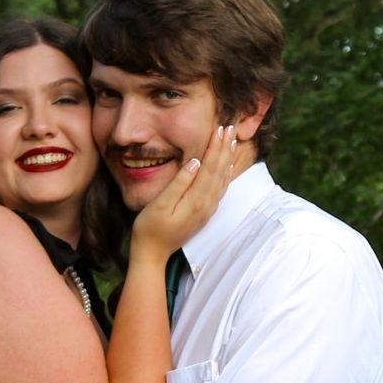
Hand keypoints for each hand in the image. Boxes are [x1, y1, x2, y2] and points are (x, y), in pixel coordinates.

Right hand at [129, 121, 239, 259]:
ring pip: (222, 179)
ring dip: (227, 159)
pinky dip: (225, 174)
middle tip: (231, 127)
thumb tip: (195, 162)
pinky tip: (226, 166)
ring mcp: (207, 210)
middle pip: (219, 170)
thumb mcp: (160, 204)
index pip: (210, 167)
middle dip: (225, 148)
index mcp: (196, 200)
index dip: (215, 146)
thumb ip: (179, 183)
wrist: (152, 254)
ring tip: (232, 141)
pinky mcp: (204, 213)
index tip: (220, 128)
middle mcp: (206, 205)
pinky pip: (220, 189)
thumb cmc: (149, 228)